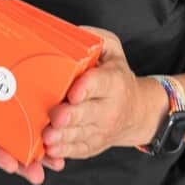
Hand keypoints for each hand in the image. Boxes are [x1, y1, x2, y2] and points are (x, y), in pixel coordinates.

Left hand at [41, 27, 165, 159]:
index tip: (73, 91)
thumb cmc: (116, 75)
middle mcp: (109, 108)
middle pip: (89, 113)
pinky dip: (64, 152)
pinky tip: (50, 150)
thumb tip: (72, 33)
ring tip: (47, 136)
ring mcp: (101, 130)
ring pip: (81, 134)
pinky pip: (78, 150)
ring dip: (63, 137)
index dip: (87, 88)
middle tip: (55, 115)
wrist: (137, 111)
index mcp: (114, 81)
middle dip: (71, 115)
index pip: (100, 83)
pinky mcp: (93, 145)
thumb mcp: (113, 50)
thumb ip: (95, 39)